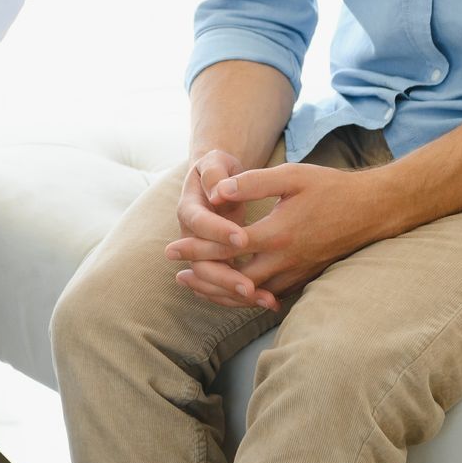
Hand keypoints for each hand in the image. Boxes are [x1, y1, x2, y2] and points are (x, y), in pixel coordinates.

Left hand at [167, 163, 375, 311]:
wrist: (372, 210)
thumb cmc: (330, 188)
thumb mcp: (291, 176)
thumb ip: (252, 183)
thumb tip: (217, 191)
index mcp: (278, 234)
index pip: (227, 248)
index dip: (196, 248)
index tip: (171, 249)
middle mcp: (285, 260)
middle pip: (234, 279)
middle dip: (203, 277)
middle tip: (176, 275)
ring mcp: (296, 273)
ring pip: (251, 294)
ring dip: (221, 292)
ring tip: (195, 286)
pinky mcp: (304, 278)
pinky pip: (269, 295)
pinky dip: (246, 296)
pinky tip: (232, 291)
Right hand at [169, 149, 260, 307]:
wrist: (215, 181)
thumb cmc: (219, 168)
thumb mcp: (215, 160)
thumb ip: (216, 172)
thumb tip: (219, 192)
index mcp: (190, 208)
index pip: (199, 223)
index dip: (218, 231)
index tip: (242, 237)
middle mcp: (192, 237)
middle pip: (201, 265)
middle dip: (225, 278)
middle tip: (249, 287)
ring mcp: (204, 254)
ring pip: (214, 283)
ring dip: (237, 295)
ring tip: (268, 301)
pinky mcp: (219, 263)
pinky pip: (226, 287)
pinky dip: (244, 297)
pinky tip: (272, 302)